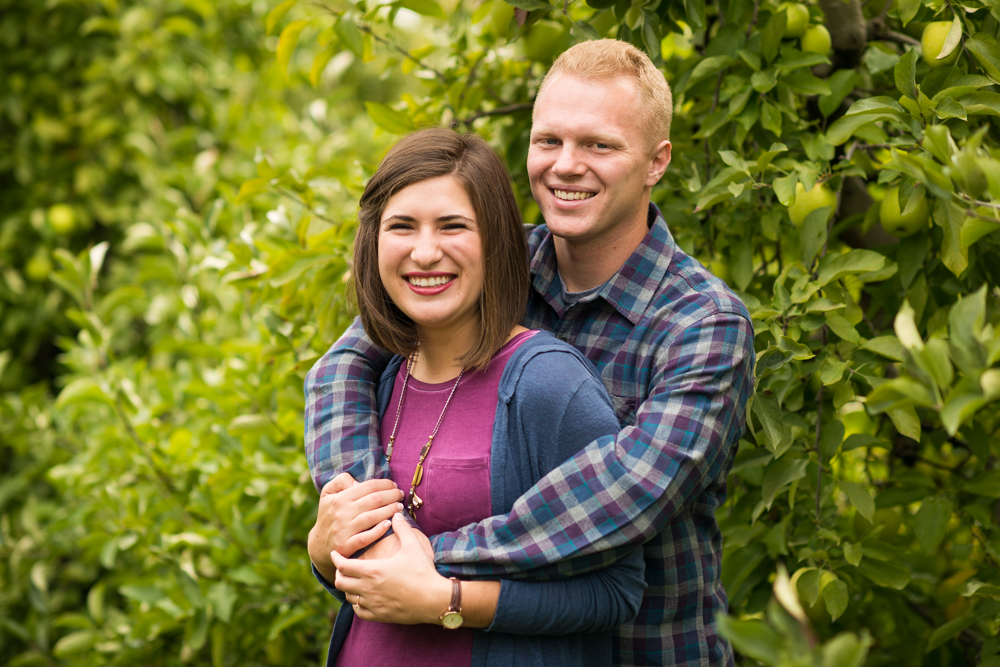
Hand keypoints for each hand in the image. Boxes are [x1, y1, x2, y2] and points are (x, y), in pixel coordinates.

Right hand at [308, 473, 403, 579]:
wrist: (320, 544)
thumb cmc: (329, 514)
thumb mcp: (328, 493)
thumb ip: (341, 480)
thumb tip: (358, 483)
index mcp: (340, 498)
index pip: (368, 487)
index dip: (384, 484)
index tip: (393, 485)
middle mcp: (342, 513)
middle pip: (374, 500)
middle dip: (392, 495)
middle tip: (400, 494)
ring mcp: (344, 530)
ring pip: (372, 517)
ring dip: (390, 510)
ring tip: (400, 507)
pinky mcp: (346, 545)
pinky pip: (366, 538)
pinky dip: (379, 531)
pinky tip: (389, 524)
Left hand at [331, 513, 450, 624]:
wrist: (434, 599)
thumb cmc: (423, 572)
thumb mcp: (413, 546)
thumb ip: (402, 529)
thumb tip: (396, 515)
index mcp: (372, 571)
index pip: (343, 565)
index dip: (336, 558)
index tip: (335, 554)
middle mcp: (368, 588)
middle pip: (340, 582)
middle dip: (338, 573)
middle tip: (343, 567)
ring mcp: (373, 604)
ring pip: (348, 597)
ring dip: (348, 588)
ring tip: (353, 580)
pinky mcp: (379, 615)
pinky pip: (359, 611)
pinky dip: (357, 604)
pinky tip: (362, 598)